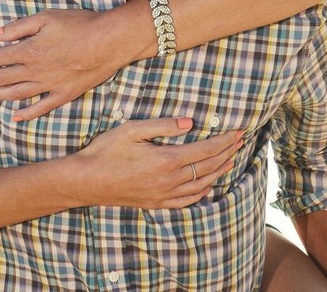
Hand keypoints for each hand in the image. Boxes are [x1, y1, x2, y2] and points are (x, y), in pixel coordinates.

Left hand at [0, 8, 143, 120]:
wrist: (109, 41)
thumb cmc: (78, 24)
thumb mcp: (45, 17)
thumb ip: (18, 27)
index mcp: (29, 51)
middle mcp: (36, 72)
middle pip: (4, 77)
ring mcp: (50, 85)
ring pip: (18, 94)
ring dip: (1, 94)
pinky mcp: (65, 94)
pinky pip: (42, 107)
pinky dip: (28, 114)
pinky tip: (17, 117)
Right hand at [75, 117, 241, 208]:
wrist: (87, 181)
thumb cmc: (106, 151)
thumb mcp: (132, 130)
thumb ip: (163, 126)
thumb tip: (190, 123)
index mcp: (166, 160)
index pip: (205, 150)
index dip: (224, 140)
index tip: (238, 131)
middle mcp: (170, 180)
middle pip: (208, 167)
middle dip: (227, 153)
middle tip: (240, 141)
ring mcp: (164, 195)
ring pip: (202, 185)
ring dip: (219, 171)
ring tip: (230, 160)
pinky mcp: (156, 203)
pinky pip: (187, 200)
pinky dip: (202, 191)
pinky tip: (207, 186)